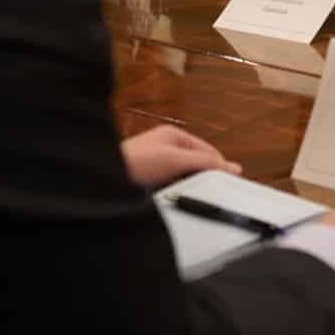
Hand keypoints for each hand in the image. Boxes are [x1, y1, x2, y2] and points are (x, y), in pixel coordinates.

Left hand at [120, 125, 241, 188]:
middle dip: (201, 178)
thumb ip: (204, 162)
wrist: (103, 180)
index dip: (219, 166)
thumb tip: (231, 167)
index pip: (208, 150)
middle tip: (208, 192)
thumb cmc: (131, 162)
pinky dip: (174, 193)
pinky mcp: (149, 180)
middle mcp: (165, 148)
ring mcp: (157, 164)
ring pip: (183, 177)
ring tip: (185, 194)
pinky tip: (172, 198)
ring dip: (185, 187)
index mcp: (173, 135)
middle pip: (196, 164)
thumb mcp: (175, 159)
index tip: (229, 182)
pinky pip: (170, 188)